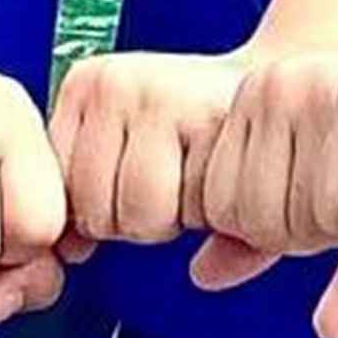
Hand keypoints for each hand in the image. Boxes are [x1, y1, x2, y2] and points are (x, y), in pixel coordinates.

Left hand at [50, 45, 249, 248]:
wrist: (278, 97)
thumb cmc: (200, 131)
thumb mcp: (130, 149)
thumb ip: (90, 199)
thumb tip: (70, 252)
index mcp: (86, 86)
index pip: (59, 193)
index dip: (102, 209)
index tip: (134, 184)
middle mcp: (114, 84)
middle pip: (95, 211)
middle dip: (135, 218)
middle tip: (172, 183)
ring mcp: (157, 97)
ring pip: (138, 215)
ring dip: (174, 218)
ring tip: (194, 180)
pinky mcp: (207, 120)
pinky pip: (189, 210)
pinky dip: (210, 213)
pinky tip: (220, 177)